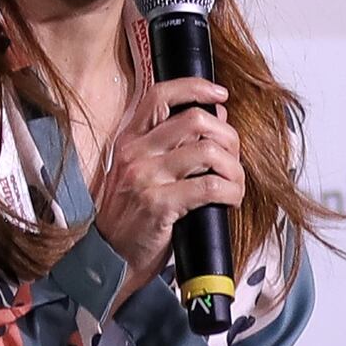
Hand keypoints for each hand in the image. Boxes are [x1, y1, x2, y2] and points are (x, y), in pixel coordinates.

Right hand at [87, 71, 241, 285]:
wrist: (109, 258)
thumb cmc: (131, 216)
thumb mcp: (143, 172)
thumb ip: (173, 143)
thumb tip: (215, 115)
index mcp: (129, 140)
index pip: (160, 96)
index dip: (195, 88)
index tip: (220, 95)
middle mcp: (135, 154)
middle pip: (195, 120)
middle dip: (228, 136)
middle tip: (234, 157)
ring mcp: (146, 178)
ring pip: (209, 152)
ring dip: (234, 168)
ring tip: (235, 184)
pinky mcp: (160, 205)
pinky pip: (210, 186)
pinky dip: (231, 191)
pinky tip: (231, 199)